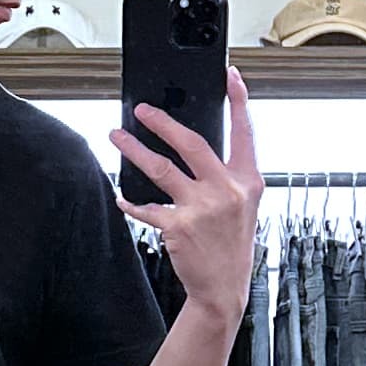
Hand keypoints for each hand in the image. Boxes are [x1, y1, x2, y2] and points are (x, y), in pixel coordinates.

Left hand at [110, 61, 261, 328]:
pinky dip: (131, 202)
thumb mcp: (242, 208)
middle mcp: (227, 190)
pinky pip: (147, 207)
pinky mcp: (179, 226)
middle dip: (163, 122)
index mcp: (247, 181)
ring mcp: (203, 208)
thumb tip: (193, 151)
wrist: (223, 290)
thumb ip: (226, 178)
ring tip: (117, 137)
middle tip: (143, 110)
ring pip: (161, 168)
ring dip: (134, 150)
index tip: (230, 76)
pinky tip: (121, 196)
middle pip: (191, 142)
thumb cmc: (230, 248)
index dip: (238, 100)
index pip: (244, 132)